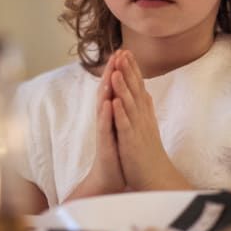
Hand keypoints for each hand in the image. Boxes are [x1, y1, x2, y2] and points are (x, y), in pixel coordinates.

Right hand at [69, 51, 125, 198]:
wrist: (111, 179)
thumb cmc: (118, 155)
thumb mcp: (122, 129)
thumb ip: (123, 112)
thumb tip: (126, 96)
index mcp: (112, 115)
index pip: (115, 88)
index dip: (119, 70)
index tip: (125, 52)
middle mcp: (106, 120)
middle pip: (107, 91)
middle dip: (111, 71)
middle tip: (116, 52)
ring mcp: (104, 131)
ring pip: (103, 105)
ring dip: (106, 88)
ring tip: (111, 72)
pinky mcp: (105, 143)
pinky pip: (105, 127)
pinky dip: (107, 114)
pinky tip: (109, 103)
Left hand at [110, 50, 189, 190]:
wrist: (156, 178)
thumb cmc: (149, 154)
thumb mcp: (147, 128)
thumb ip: (146, 111)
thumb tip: (146, 94)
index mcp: (144, 114)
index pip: (138, 87)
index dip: (133, 70)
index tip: (127, 52)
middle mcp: (143, 118)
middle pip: (135, 90)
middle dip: (128, 71)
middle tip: (123, 51)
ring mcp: (138, 129)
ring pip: (130, 104)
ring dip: (123, 87)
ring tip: (117, 70)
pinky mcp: (132, 142)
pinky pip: (125, 125)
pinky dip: (120, 113)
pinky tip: (115, 101)